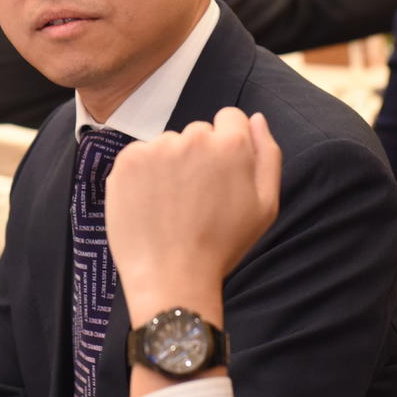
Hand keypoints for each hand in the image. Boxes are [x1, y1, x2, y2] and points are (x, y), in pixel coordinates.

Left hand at [104, 107, 280, 324]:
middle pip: (198, 132)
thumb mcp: (266, 205)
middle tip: (196, 198)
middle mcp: (194, 138)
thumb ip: (267, 154)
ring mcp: (157, 147)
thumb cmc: (223, 245)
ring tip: (171, 205)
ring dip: (170, 164)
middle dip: (199, 156)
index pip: (230, 118)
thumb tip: (255, 118)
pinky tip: (150, 204)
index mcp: (231, 144)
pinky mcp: (128, 160)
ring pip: (168, 144)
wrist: (172, 277)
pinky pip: (140, 155)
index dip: (227, 146)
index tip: (219, 175)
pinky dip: (144, 174)